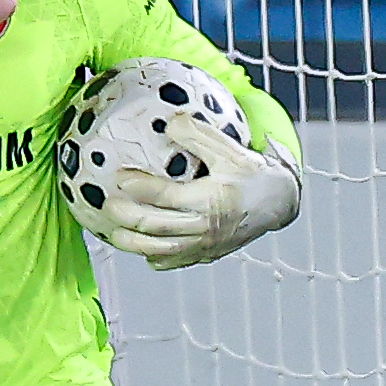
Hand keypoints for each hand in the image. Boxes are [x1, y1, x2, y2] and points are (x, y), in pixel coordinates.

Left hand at [88, 111, 300, 269]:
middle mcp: (206, 227)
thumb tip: (169, 124)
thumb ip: (199, 135)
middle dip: (129, 217)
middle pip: (159, 226)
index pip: (168, 196)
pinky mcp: (206, 255)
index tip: (119, 176)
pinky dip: (156, 257)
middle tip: (108, 205)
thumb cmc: (250, 173)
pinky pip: (175, 261)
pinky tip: (141, 249)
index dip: (142, 187)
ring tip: (114, 233)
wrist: (277, 204)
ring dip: (134, 244)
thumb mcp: (231, 150)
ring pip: (163, 250)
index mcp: (211, 199)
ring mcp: (205, 246)